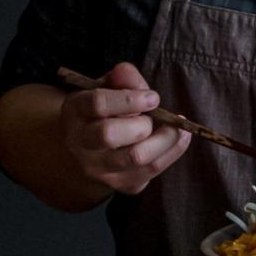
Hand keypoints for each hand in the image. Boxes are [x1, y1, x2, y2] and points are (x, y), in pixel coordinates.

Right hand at [60, 61, 190, 194]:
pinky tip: (180, 137)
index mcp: (75, 112)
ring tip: (176, 126)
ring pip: (136, 157)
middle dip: (141, 123)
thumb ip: (121, 78)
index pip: (97, 104)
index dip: (129, 99)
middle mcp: (80, 144)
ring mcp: (98, 168)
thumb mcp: (108, 87)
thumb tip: (126, 71)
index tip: (153, 97)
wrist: (92, 148)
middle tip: (153, 116)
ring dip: (164, 139)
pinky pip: (152, 170)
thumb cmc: (105, 111)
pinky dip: (173, 151)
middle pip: (110, 135)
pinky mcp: (120, 184)